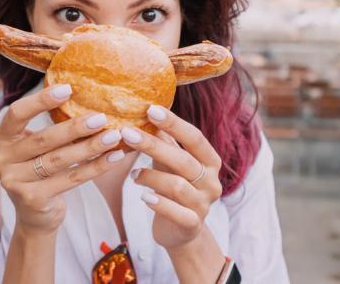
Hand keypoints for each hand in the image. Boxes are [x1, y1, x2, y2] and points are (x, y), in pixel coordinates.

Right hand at [0, 83, 127, 234]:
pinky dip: (95, 167)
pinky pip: (70, 179)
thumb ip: (51, 128)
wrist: (36, 216)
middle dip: (74, 128)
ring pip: (58, 160)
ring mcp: (14, 182)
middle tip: (101, 118)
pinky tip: (113, 158)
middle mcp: (1, 160)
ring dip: (89, 147)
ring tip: (113, 137)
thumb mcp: (37, 148)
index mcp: (2, 139)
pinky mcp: (31, 200)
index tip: (68, 89)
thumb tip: (90, 102)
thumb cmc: (41, 171)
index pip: (16, 114)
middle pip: (42, 140)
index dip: (40, 101)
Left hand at [121, 105, 222, 248]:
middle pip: (183, 160)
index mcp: (210, 161)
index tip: (150, 109)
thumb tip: (147, 109)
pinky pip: (177, 213)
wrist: (181, 230)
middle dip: (153, 145)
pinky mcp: (193, 225)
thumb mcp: (170, 162)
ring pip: (177, 186)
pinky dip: (159, 204)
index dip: (174, 123)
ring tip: (132, 174)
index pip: (195, 138)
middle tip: (127, 133)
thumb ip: (165, 141)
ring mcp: (204, 204)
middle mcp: (212, 181)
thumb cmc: (174, 186)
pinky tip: (143, 197)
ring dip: (150, 177)